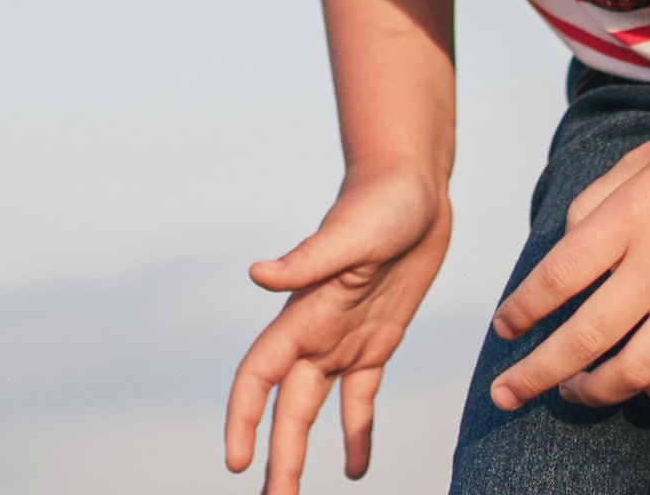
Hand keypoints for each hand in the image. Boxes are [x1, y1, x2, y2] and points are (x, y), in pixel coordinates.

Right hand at [226, 162, 452, 491]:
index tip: (236, 462)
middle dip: (276, 459)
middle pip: (286, 410)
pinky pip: (361, 397)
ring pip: (314, 412)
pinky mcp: (378, 339)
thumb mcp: (350, 231)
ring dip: (300, 454)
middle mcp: (317, 334)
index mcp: (304, 313)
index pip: (259, 376)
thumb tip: (258, 274)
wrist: (413, 184)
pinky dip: (357, 432)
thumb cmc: (381, 200)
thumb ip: (307, 259)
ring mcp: (345, 339)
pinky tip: (357, 467)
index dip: (243, 418)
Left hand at [490, 106, 649, 413]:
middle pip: (583, 337)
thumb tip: (562, 251)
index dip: (521, 310)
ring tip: (571, 391)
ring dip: (590, 391)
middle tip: (505, 394)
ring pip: (632, 372)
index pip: (558, 277)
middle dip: (533, 374)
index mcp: (635, 213)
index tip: (504, 327)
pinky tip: (642, 387)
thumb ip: (598, 199)